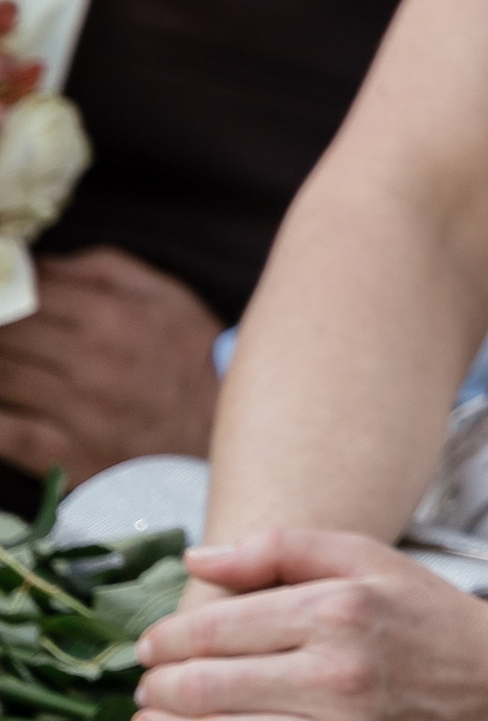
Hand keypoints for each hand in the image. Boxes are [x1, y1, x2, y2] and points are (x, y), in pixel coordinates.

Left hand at [0, 246, 220, 484]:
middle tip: (0, 324)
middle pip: (6, 333)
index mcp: (112, 316)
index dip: (1, 287)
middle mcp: (90, 362)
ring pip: (0, 377)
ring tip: (4, 359)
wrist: (231, 438)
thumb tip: (39, 263)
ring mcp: (76, 411)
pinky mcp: (69, 456)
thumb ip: (103, 268)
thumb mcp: (167, 295)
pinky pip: (5, 435)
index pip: (27, 291)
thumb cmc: (197, 361)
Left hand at [129, 526, 487, 720]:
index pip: (218, 626)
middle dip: (158, 689)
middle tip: (143, 690)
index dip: (166, 640)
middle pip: (209, 685)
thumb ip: (281, 550)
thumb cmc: (438, 620)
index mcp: (336, 607)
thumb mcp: (370, 561)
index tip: (147, 647)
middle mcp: (336, 670)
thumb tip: (193, 560)